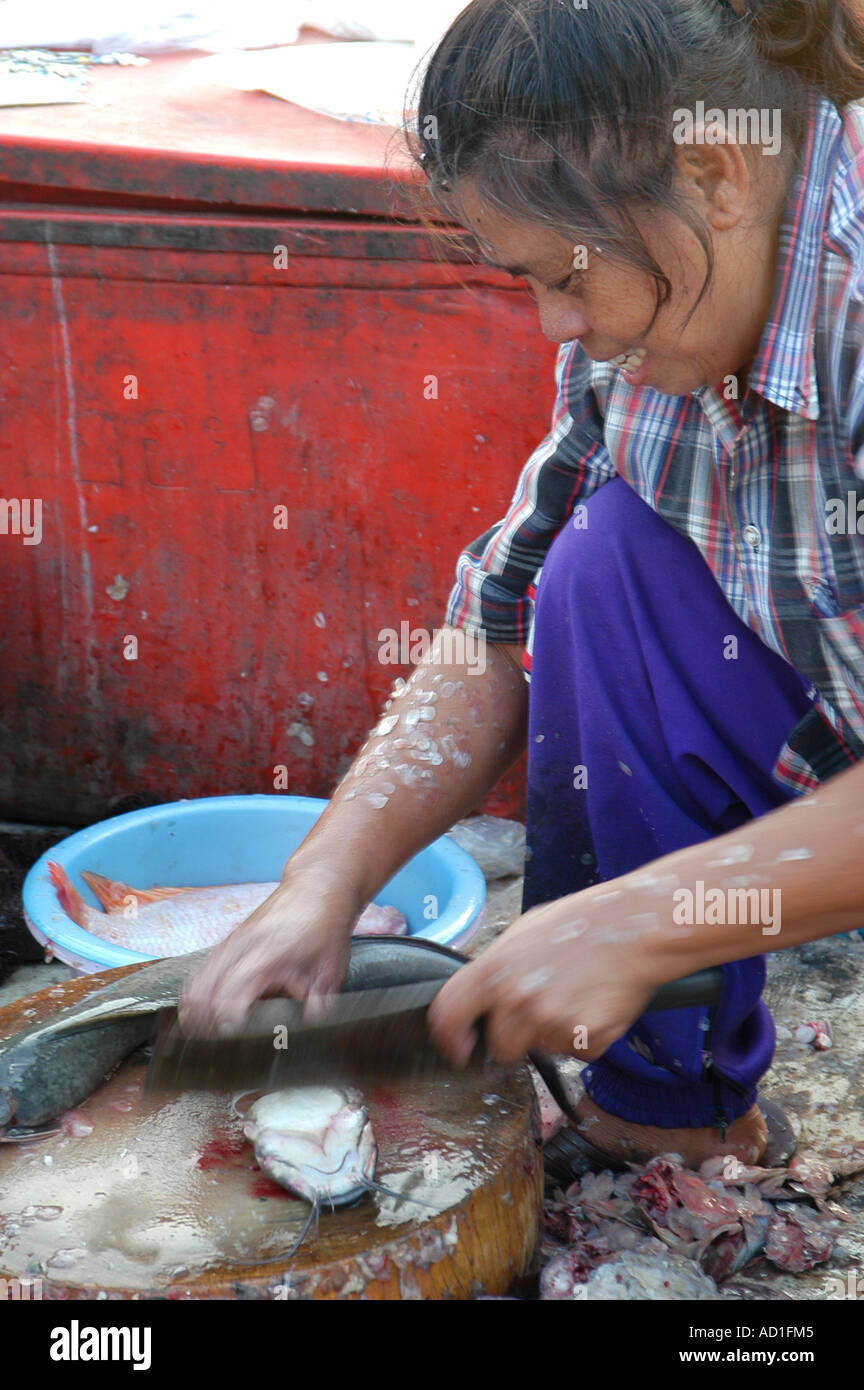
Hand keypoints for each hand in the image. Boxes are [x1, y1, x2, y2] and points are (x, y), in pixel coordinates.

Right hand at [178, 868, 361, 1035]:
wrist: (316, 886)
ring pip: (200, 977)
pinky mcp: (230, 940)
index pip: (237, 985)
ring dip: (195, 1005)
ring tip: (194, 1033)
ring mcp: (234, 941)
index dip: (228, 1012)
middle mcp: (245, 945)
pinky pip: (204, 968)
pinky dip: (196, 990)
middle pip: (209, 984)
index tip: (228, 1033)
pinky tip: (194, 1009)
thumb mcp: (332, 966)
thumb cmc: (325, 927)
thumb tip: (314, 1025)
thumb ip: (321, 999)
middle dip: (205, 1017)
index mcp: (271, 952)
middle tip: (207, 1044)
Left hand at [427, 891, 661, 1065]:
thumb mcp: (521, 933)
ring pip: (541, 1049)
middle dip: (516, 1036)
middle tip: (542, 1008)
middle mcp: (517, 999)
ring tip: (573, 996)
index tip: (459, 1050)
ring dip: (553, 1035)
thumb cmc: (579, 923)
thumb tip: (477, 997)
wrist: (633, 926)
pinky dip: (585, 1038)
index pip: (448, 1016)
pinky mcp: (584, 1038)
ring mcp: (550, 1021)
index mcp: (494, 969)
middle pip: (500, 1046)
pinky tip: (594, 1005)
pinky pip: (577, 1053)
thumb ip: (494, 968)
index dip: (449, 1039)